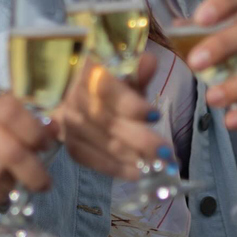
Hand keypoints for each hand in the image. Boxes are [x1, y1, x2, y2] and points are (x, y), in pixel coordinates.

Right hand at [0, 89, 56, 204]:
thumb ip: (24, 120)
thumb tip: (55, 129)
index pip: (14, 110)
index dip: (36, 132)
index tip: (48, 147)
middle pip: (9, 148)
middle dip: (32, 171)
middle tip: (44, 184)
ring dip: (11, 185)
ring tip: (17, 189)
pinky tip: (0, 195)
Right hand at [55, 54, 169, 178]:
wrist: (82, 93)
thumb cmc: (111, 80)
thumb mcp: (125, 71)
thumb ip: (137, 70)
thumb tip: (149, 63)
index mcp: (86, 71)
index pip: (106, 89)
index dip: (130, 105)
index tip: (156, 115)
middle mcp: (72, 97)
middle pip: (107, 121)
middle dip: (140, 139)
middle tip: (167, 152)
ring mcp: (69, 123)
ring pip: (103, 142)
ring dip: (133, 157)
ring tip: (160, 166)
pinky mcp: (70, 143)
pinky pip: (92, 160)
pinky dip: (116, 168)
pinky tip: (138, 173)